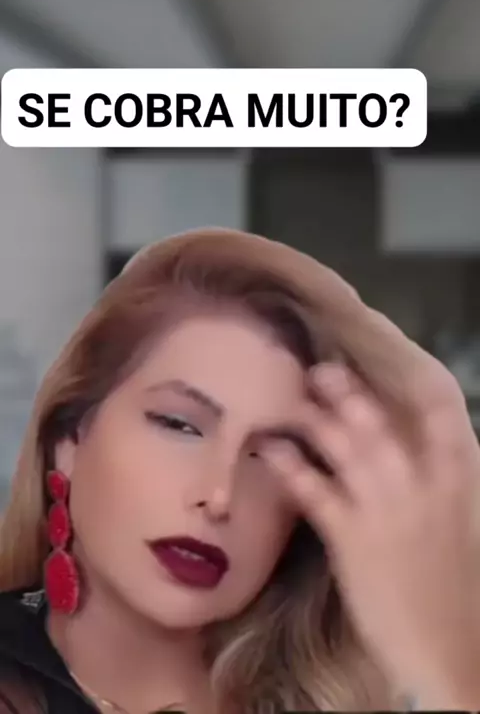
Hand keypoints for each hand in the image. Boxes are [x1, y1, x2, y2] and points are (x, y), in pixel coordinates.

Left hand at [260, 323, 479, 708]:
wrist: (446, 649)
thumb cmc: (445, 583)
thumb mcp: (451, 523)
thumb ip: (430, 480)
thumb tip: (396, 445)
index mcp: (452, 480)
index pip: (441, 416)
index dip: (410, 381)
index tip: (379, 355)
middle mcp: (421, 486)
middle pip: (379, 426)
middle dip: (347, 392)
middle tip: (318, 367)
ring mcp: (386, 511)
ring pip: (348, 450)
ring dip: (316, 418)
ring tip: (290, 394)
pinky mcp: (353, 540)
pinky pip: (317, 494)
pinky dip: (292, 468)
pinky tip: (270, 448)